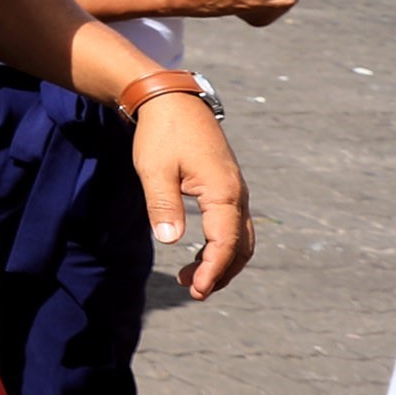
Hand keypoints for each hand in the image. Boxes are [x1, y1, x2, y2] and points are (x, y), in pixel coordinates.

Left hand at [132, 94, 249, 298]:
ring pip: (240, 238)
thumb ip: (163, 205)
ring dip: (221, 261)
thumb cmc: (162, 134)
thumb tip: (171, 241)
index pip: (226, 243)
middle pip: (240, 246)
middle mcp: (237, 194)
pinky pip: (232, 225)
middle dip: (221, 272)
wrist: (173, 102)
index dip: (213, 270)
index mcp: (224, 192)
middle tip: (195, 292)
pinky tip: (197, 253)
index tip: (197, 291)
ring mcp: (235, 191)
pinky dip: (221, 245)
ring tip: (192, 280)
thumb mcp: (155, 171)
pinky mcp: (226, 188)